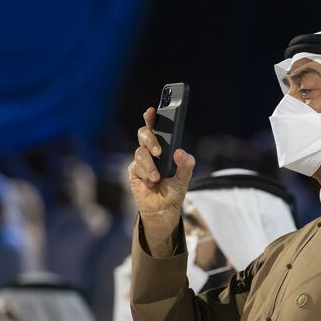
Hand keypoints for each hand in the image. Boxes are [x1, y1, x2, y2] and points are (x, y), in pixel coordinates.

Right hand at [128, 107, 195, 254]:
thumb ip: (186, 164)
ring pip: (140, 152)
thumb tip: (179, 152)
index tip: (152, 110)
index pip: (156, 128)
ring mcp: (141, 161)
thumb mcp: (185, 178)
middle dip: (151, 139)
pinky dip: (146, 174)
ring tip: (157, 177)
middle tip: (159, 152)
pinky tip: (152, 182)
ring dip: (150, 165)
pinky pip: (137, 167)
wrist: (163, 209)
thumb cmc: (174, 190)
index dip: (152, 118)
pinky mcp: (134, 172)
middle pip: (144, 134)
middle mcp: (150, 151)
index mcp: (164, 147)